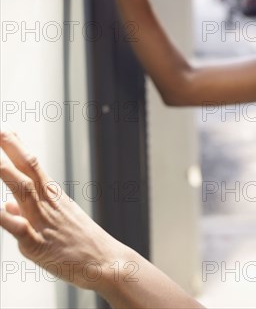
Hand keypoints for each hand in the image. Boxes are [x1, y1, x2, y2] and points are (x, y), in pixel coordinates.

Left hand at [0, 131, 123, 291]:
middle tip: (1, 132)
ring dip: (7, 172)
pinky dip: (5, 218)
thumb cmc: (83, 245)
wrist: (106, 262)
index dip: (18, 150)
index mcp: (54, 199)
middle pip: (28, 171)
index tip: (7, 133)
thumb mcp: (59, 224)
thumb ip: (29, 213)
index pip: (33, 168)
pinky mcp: (38, 245)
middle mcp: (50, 205)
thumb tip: (8, 206)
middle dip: (12, 151)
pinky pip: (19, 229)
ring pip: (24, 191)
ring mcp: (45, 223)